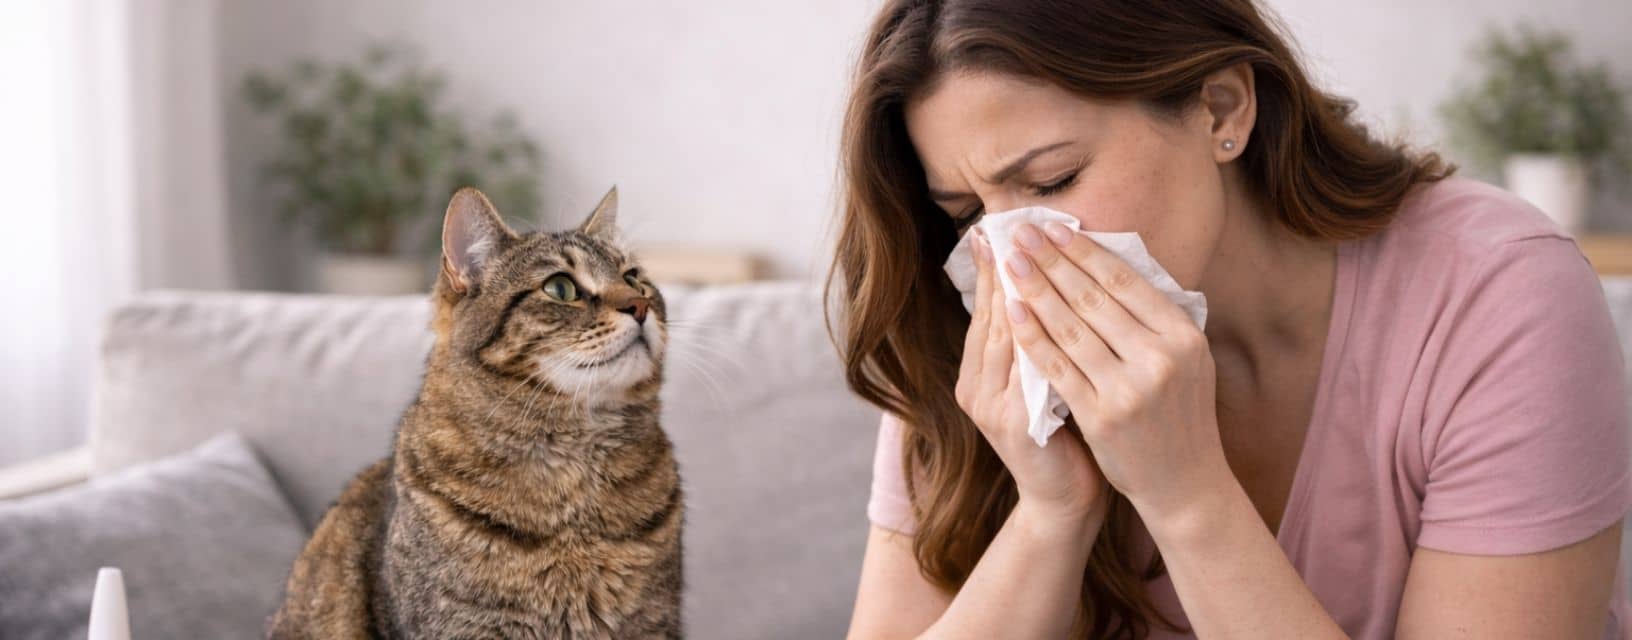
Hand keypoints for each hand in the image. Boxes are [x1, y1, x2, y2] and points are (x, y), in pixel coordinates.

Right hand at [955, 230, 1109, 531]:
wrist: (1068, 500)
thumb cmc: (1068, 436)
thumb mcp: (1049, 381)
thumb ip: (1044, 341)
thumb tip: (1057, 281)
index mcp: (980, 374)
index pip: (990, 308)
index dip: (997, 266)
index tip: (1003, 226)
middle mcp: (976, 386)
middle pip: (991, 313)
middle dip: (1005, 266)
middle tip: (1014, 223)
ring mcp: (990, 405)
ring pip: (1004, 334)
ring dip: (1020, 289)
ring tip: (1032, 249)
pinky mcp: (1013, 422)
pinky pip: (1025, 366)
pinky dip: (1034, 332)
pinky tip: (1046, 304)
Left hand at [1002, 222, 1232, 529]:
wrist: (1185, 484)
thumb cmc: (1179, 414)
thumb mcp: (1187, 359)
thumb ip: (1155, 318)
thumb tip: (1107, 262)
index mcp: (1184, 335)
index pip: (1125, 282)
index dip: (1085, 251)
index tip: (1055, 228)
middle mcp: (1161, 358)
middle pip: (1093, 298)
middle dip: (1052, 261)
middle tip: (1022, 233)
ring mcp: (1130, 388)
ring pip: (1071, 328)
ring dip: (1035, 290)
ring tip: (1010, 263)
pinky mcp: (1101, 416)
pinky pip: (1057, 367)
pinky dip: (1032, 336)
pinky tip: (1012, 312)